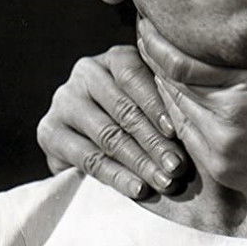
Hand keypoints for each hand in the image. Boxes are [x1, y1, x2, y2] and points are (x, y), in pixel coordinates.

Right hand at [36, 45, 188, 198]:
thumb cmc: (138, 109)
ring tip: (164, 181)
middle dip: (154, 141)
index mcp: (115, 57)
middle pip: (123, 111)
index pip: (134, 77)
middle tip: (177, 166)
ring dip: (140, 163)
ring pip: (108, 137)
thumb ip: (167, 97)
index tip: (176, 130)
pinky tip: (138, 188)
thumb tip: (197, 118)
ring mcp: (63, 101)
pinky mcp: (48, 132)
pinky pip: (88, 159)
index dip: (155, 104)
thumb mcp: (151, 95)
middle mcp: (85, 72)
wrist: (87, 129)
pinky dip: (116, 176)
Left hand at [139, 0, 246, 225]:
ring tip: (159, 54)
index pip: (179, 59)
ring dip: (162, 80)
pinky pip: (184, 129)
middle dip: (154, 52)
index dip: (157, 36)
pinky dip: (177, 107)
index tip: (151, 13)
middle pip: (168, 81)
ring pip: (172, 105)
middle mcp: (227, 118)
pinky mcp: (218, 167)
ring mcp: (220, 146)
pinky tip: (180, 90)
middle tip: (149, 26)